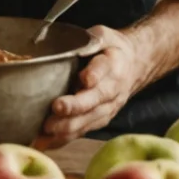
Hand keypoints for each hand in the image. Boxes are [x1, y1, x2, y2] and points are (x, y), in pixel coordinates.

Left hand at [36, 25, 144, 147]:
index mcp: (113, 65)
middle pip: (94, 102)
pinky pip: (81, 132)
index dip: (94, 75)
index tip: (84, 79)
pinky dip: (62, 139)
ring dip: (66, 127)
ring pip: (87, 121)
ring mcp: (107, 109)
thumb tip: (72, 48)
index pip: (104, 71)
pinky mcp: (99, 121)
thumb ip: (91, 40)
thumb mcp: (104, 36)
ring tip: (44, 130)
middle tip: (55, 108)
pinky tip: (44, 143)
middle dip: (74, 107)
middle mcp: (112, 91)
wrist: (134, 66)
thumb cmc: (111, 49)